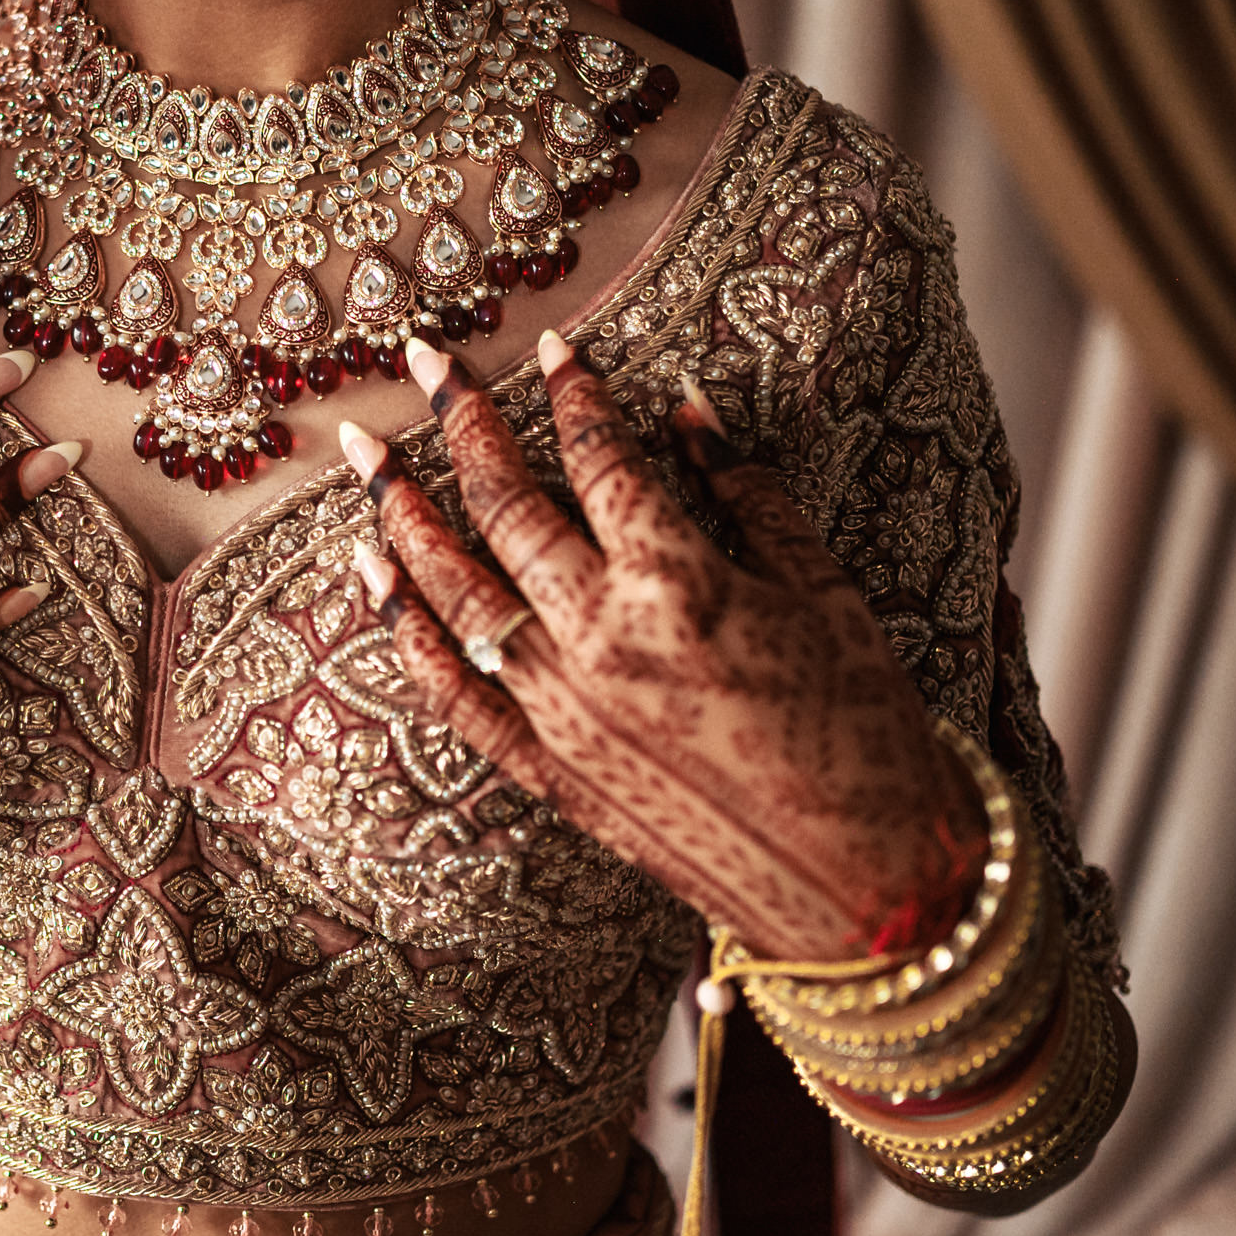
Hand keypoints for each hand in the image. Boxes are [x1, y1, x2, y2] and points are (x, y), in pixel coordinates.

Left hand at [343, 333, 985, 961]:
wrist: (871, 888)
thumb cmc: (870, 734)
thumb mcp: (828, 593)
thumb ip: (750, 495)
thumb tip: (688, 413)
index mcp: (678, 584)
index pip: (600, 460)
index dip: (574, 394)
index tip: (551, 347)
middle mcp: (599, 639)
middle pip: (506, 507)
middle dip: (460, 423)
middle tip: (425, 360)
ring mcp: (561, 710)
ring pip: (455, 591)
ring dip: (402, 513)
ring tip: (365, 453)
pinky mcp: (550, 772)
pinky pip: (454, 694)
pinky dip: (408, 633)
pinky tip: (374, 578)